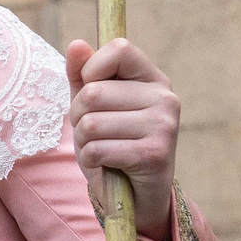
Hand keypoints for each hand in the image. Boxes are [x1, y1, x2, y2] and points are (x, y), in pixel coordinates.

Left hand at [66, 38, 178, 240]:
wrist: (135, 196)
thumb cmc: (111, 145)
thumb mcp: (92, 108)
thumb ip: (82, 76)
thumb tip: (76, 44)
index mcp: (152, 79)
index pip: (119, 49)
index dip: (91, 69)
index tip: (91, 91)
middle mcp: (164, 98)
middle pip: (92, 92)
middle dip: (78, 117)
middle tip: (95, 134)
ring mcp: (163, 125)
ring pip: (91, 123)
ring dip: (84, 142)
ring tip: (103, 150)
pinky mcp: (154, 154)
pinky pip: (97, 149)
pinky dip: (91, 161)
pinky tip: (108, 165)